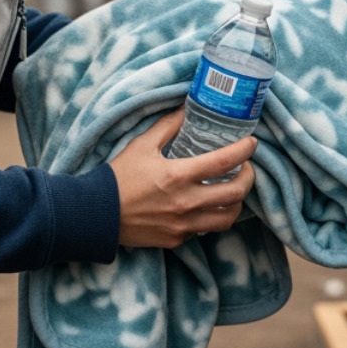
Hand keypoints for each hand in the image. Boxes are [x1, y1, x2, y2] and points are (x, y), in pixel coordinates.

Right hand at [107, 109, 257, 248]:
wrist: (94, 215)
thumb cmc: (118, 178)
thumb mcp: (142, 145)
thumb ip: (168, 126)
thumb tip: (186, 107)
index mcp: (178, 176)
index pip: (225, 161)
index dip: (245, 150)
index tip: (252, 143)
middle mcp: (186, 203)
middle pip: (236, 193)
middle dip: (249, 178)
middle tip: (247, 167)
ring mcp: (183, 225)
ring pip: (227, 218)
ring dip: (236, 202)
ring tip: (233, 189)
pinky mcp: (176, 239)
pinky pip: (205, 230)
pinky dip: (211, 216)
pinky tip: (207, 205)